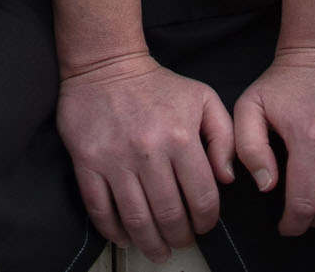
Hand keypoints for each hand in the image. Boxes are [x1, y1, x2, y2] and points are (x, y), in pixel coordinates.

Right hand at [57, 52, 235, 264]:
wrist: (107, 64)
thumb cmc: (160, 85)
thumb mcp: (203, 99)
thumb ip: (224, 137)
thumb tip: (227, 179)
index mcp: (181, 137)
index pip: (202, 198)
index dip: (207, 221)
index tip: (204, 225)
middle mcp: (149, 151)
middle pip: (170, 216)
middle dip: (180, 238)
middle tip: (181, 241)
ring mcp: (116, 159)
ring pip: (136, 220)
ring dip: (150, 244)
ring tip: (158, 250)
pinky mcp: (87, 162)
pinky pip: (100, 210)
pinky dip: (114, 232)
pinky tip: (125, 237)